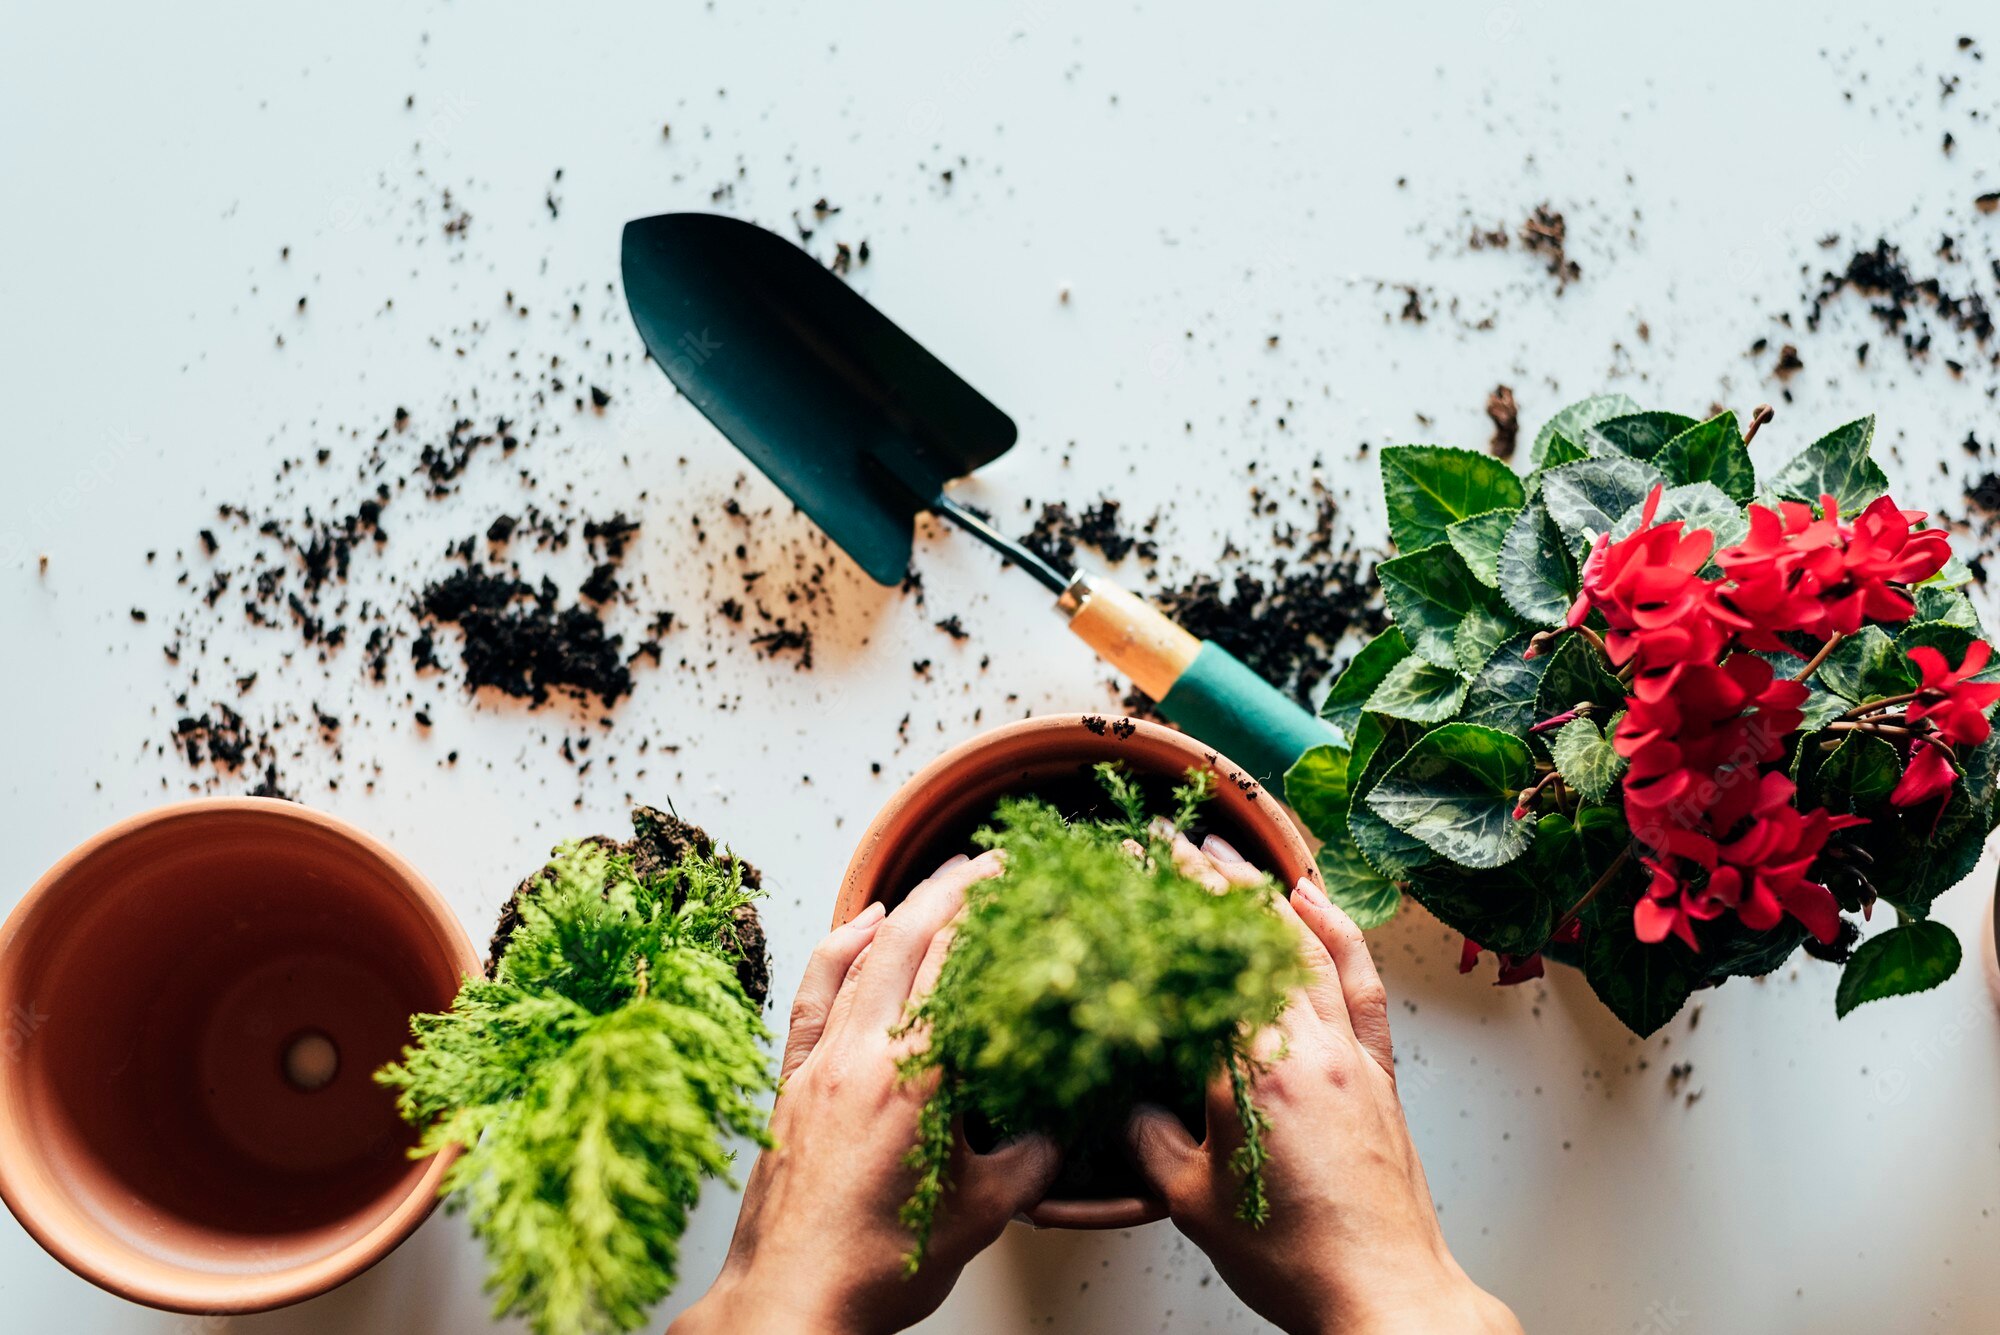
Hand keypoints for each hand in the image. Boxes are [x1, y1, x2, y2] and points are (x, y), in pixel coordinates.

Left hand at [671, 852, 1060, 1334]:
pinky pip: (813, 993)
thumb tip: (1063, 1124)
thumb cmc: (878, 1269)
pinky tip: (857, 926)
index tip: (1025, 882)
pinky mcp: (788, 1080)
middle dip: (953, 888)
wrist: (789, 1304)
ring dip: (903, 908)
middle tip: (993, 863)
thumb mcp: (984, 1213)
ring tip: (938, 880)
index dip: (994, 912)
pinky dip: (837, 949)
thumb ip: (1034, 1158)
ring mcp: (819, 1063)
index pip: (959, 964)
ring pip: (860, 956)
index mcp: (916, 1078)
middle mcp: (863, 1055)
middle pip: (909, 938)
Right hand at [1127, 845, 1521, 1334]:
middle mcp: (1311, 1047)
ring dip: (1271, 895)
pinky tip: (1319, 906)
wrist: (1385, 1298)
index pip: (1208, 960)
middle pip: (1260, 939)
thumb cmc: (1294, 1260)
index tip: (1143, 860)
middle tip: (1175, 843)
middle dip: (1213, 883)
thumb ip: (1147, 1139)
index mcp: (1256, 1070)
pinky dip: (1341, 936)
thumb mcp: (1189, 1201)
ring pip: (1312, 948)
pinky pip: (1361, 986)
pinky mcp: (1381, 1076)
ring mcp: (1352, 1056)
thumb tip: (1124, 1102)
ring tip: (1235, 858)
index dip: (1174, 903)